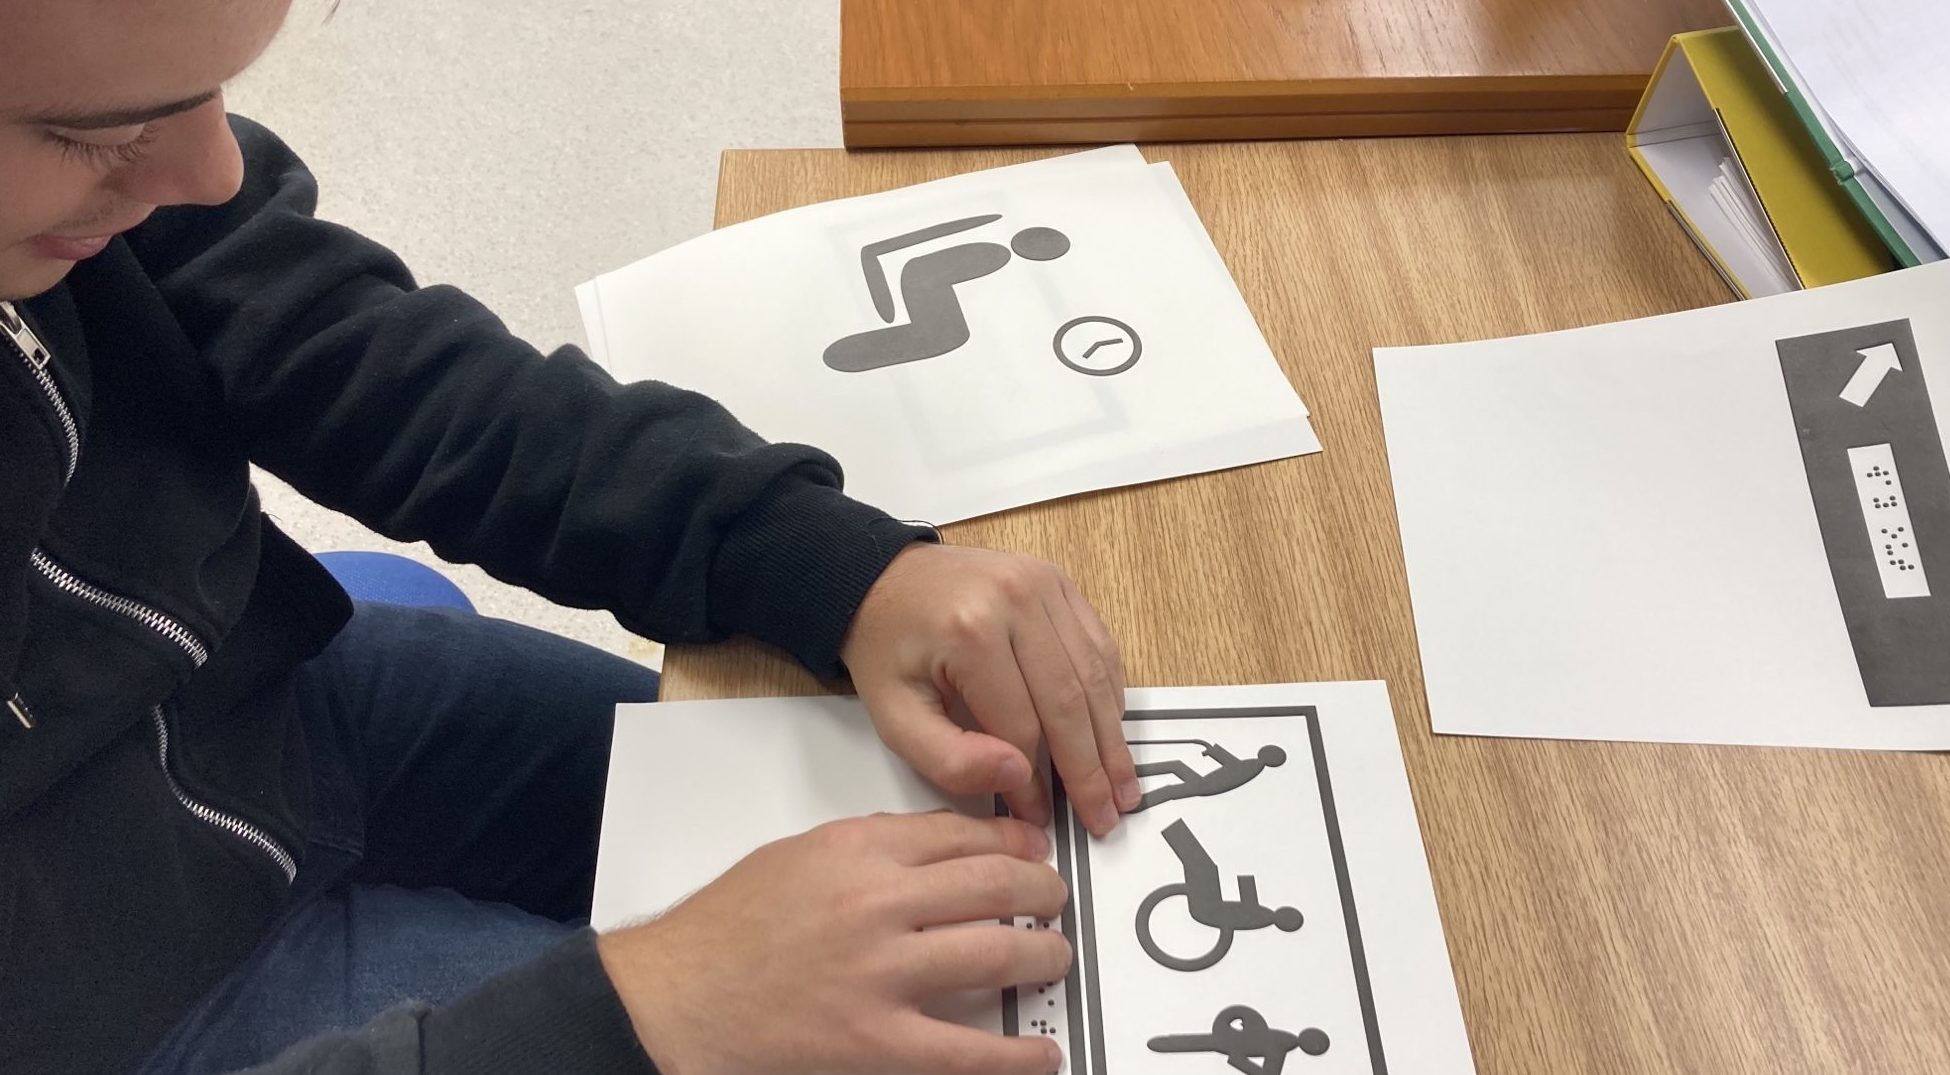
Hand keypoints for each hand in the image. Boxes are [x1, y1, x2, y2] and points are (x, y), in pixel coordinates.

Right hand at [598, 813, 1071, 1074]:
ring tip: (1053, 958)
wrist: (673, 1001)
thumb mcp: (797, 857)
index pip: (961, 834)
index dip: (1012, 844)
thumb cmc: (726, 932)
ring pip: (998, 953)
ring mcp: (880, 975)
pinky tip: (1044, 1052)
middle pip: (994, 885)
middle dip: (1043, 892)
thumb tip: (944, 851)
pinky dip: (1019, 1055)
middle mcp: (875, 903)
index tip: (1033, 854)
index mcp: (854, 851)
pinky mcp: (876, 1044)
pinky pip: (969, 1052)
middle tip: (1056, 901)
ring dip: (1044, 955)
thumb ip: (870, 849)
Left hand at [841, 544, 1136, 836]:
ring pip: (1094, 676)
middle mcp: (1017, 600)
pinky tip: (1110, 732)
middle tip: (1105, 817)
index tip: (1042, 818)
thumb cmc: (888, 650)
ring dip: (1111, 738)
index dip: (1038, 783)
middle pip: (1069, 702)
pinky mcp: (1057, 581)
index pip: (1023, 727)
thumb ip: (950, 760)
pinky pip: (1099, 646)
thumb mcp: (895, 717)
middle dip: (1091, 769)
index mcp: (972, 633)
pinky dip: (1109, 694)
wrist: (881, 579)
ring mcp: (1043, 584)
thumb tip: (1019, 779)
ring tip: (1121, 787)